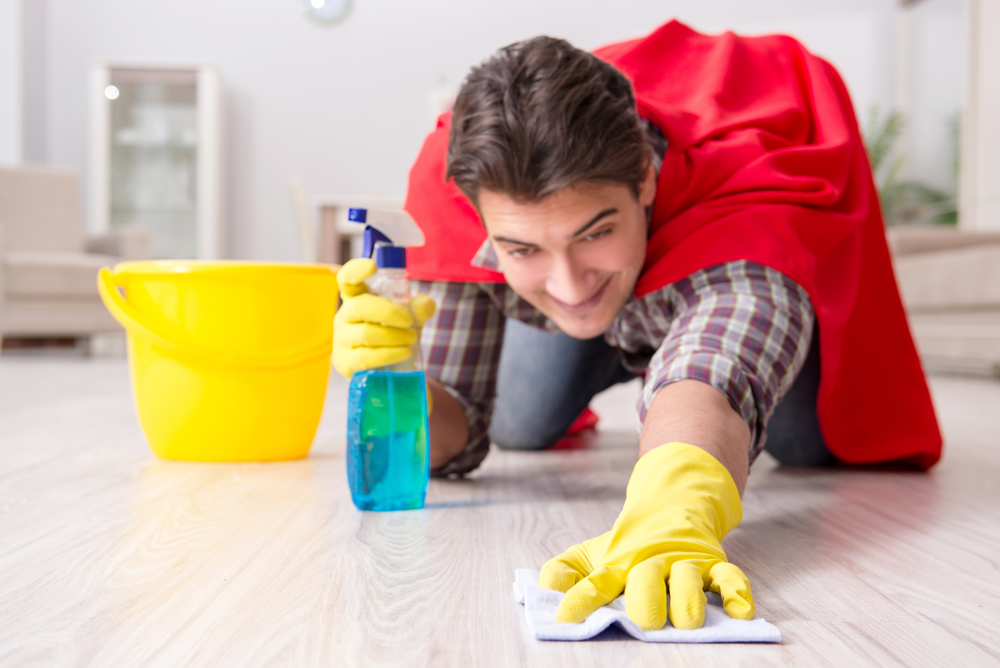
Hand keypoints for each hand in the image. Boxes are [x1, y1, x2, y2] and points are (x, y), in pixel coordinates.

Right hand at [332, 258, 435, 378]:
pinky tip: (405, 353)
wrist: (389, 372)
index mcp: (357, 298)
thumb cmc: (395, 337)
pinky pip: (365, 357)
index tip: (373, 266)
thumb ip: (418, 310)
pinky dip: (389, 354)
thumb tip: (425, 304)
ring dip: (394, 336)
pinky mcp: (344, 362)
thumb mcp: (410, 320)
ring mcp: (341, 339)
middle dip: (388, 312)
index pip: (347, 279)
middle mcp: (345, 316)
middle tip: (409, 321)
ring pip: (365, 333)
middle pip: (360, 306)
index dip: (356, 270)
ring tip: (412, 339)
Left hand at [539, 442, 753, 630]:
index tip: (567, 618)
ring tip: (685, 619)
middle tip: (645, 619)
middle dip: (645, 602)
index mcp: (617, 564)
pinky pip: (730, 577)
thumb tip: (545, 590)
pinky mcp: (713, 563)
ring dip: (687, 599)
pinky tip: (740, 611)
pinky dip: (737, 592)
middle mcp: (650, 563)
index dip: (580, 601)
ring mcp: (683, 562)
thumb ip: (564, 571)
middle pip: (646, 582)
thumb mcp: (591, 554)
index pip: (595, 584)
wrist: (671, 505)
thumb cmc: (627, 546)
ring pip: (687, 579)